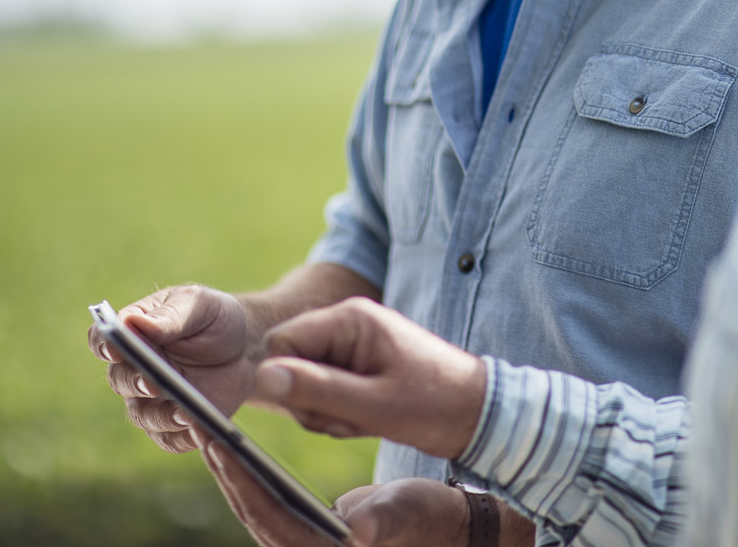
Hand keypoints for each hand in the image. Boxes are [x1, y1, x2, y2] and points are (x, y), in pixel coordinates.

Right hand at [88, 285, 253, 452]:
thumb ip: (170, 316)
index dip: (105, 344)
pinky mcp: (173, 424)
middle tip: (153, 382)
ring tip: (185, 412)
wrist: (242, 346)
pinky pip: (171, 439)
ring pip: (144, 415)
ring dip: (162, 415)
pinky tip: (202, 433)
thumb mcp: (199, 306)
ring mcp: (150, 400)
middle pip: (121, 380)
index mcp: (131, 334)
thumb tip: (134, 322)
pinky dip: (184, 438)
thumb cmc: (213, 318)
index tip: (116, 347)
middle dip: (136, 382)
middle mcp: (132, 371)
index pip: (103, 339)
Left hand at [197, 429, 468, 546]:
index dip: (241, 480)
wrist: (448, 527)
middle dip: (225, 467)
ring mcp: (302, 541)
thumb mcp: (412, 511)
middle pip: (251, 510)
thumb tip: (362, 530)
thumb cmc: (433, 518)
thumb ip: (386, 518)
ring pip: (253, 505)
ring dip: (231, 468)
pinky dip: (249, 474)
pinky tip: (237, 447)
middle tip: (198, 423)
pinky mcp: (305, 529)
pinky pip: (266, 501)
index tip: (217, 442)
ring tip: (208, 427)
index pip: (268, 516)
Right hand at [253, 297, 487, 460]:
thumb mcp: (372, 405)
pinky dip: (338, 414)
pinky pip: (323, 392)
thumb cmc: (432, 406)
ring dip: (327, 412)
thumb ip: (316, 390)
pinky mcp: (357, 365)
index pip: (281, 343)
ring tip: (366, 418)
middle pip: (290, 364)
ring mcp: (352, 344)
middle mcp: (347, 323)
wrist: (475, 414)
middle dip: (312, 402)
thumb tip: (262, 377)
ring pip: (304, 384)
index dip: (290, 382)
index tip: (324, 406)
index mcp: (350, 318)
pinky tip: (367, 419)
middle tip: (354, 416)